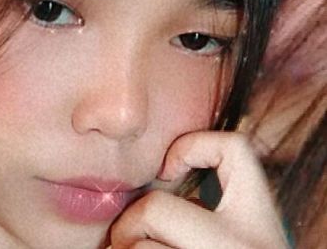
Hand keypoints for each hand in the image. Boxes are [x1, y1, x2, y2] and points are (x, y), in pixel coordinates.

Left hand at [109, 131, 288, 248]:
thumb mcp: (230, 243)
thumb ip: (201, 217)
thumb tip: (159, 176)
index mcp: (260, 226)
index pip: (235, 149)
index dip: (192, 146)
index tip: (166, 171)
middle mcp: (246, 247)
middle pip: (157, 208)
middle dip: (131, 222)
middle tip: (124, 241)